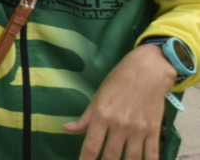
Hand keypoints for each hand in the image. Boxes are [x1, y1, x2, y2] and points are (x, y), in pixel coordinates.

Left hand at [64, 43, 174, 159]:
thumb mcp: (98, 97)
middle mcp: (119, 125)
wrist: (148, 71)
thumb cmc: (119, 81)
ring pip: (132, 158)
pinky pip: (152, 154)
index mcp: (102, 116)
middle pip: (111, 156)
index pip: (91, 145)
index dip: (86, 159)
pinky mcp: (154, 131)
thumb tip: (67, 129)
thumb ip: (85, 117)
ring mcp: (138, 129)